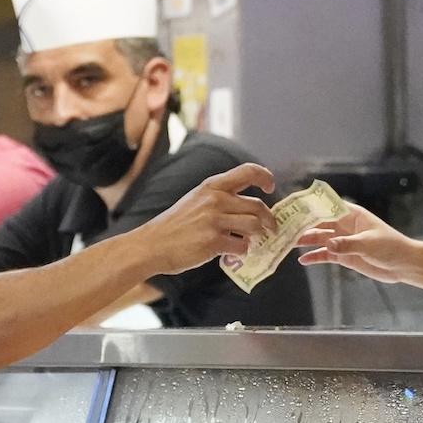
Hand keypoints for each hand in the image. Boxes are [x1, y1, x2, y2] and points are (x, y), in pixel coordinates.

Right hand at [135, 164, 277, 274]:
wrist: (152, 245)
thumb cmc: (174, 225)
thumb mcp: (195, 200)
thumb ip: (220, 199)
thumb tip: (249, 209)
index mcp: (211, 186)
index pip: (248, 171)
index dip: (265, 177)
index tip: (270, 187)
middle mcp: (215, 200)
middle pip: (258, 205)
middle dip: (269, 219)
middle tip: (271, 228)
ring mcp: (214, 221)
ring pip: (254, 226)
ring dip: (259, 235)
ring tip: (255, 240)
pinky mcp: (213, 242)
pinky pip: (242, 246)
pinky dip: (243, 251)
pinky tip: (235, 251)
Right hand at [296, 203, 412, 283]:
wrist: (403, 265)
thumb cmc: (390, 247)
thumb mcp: (368, 244)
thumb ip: (347, 244)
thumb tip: (328, 244)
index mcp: (352, 214)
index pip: (327, 207)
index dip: (311, 207)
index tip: (294, 208)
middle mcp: (345, 225)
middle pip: (320, 223)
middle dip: (303, 226)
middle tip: (285, 228)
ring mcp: (343, 241)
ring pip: (320, 239)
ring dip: (306, 241)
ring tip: (288, 243)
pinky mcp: (344, 256)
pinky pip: (326, 255)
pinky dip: (315, 257)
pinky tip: (303, 261)